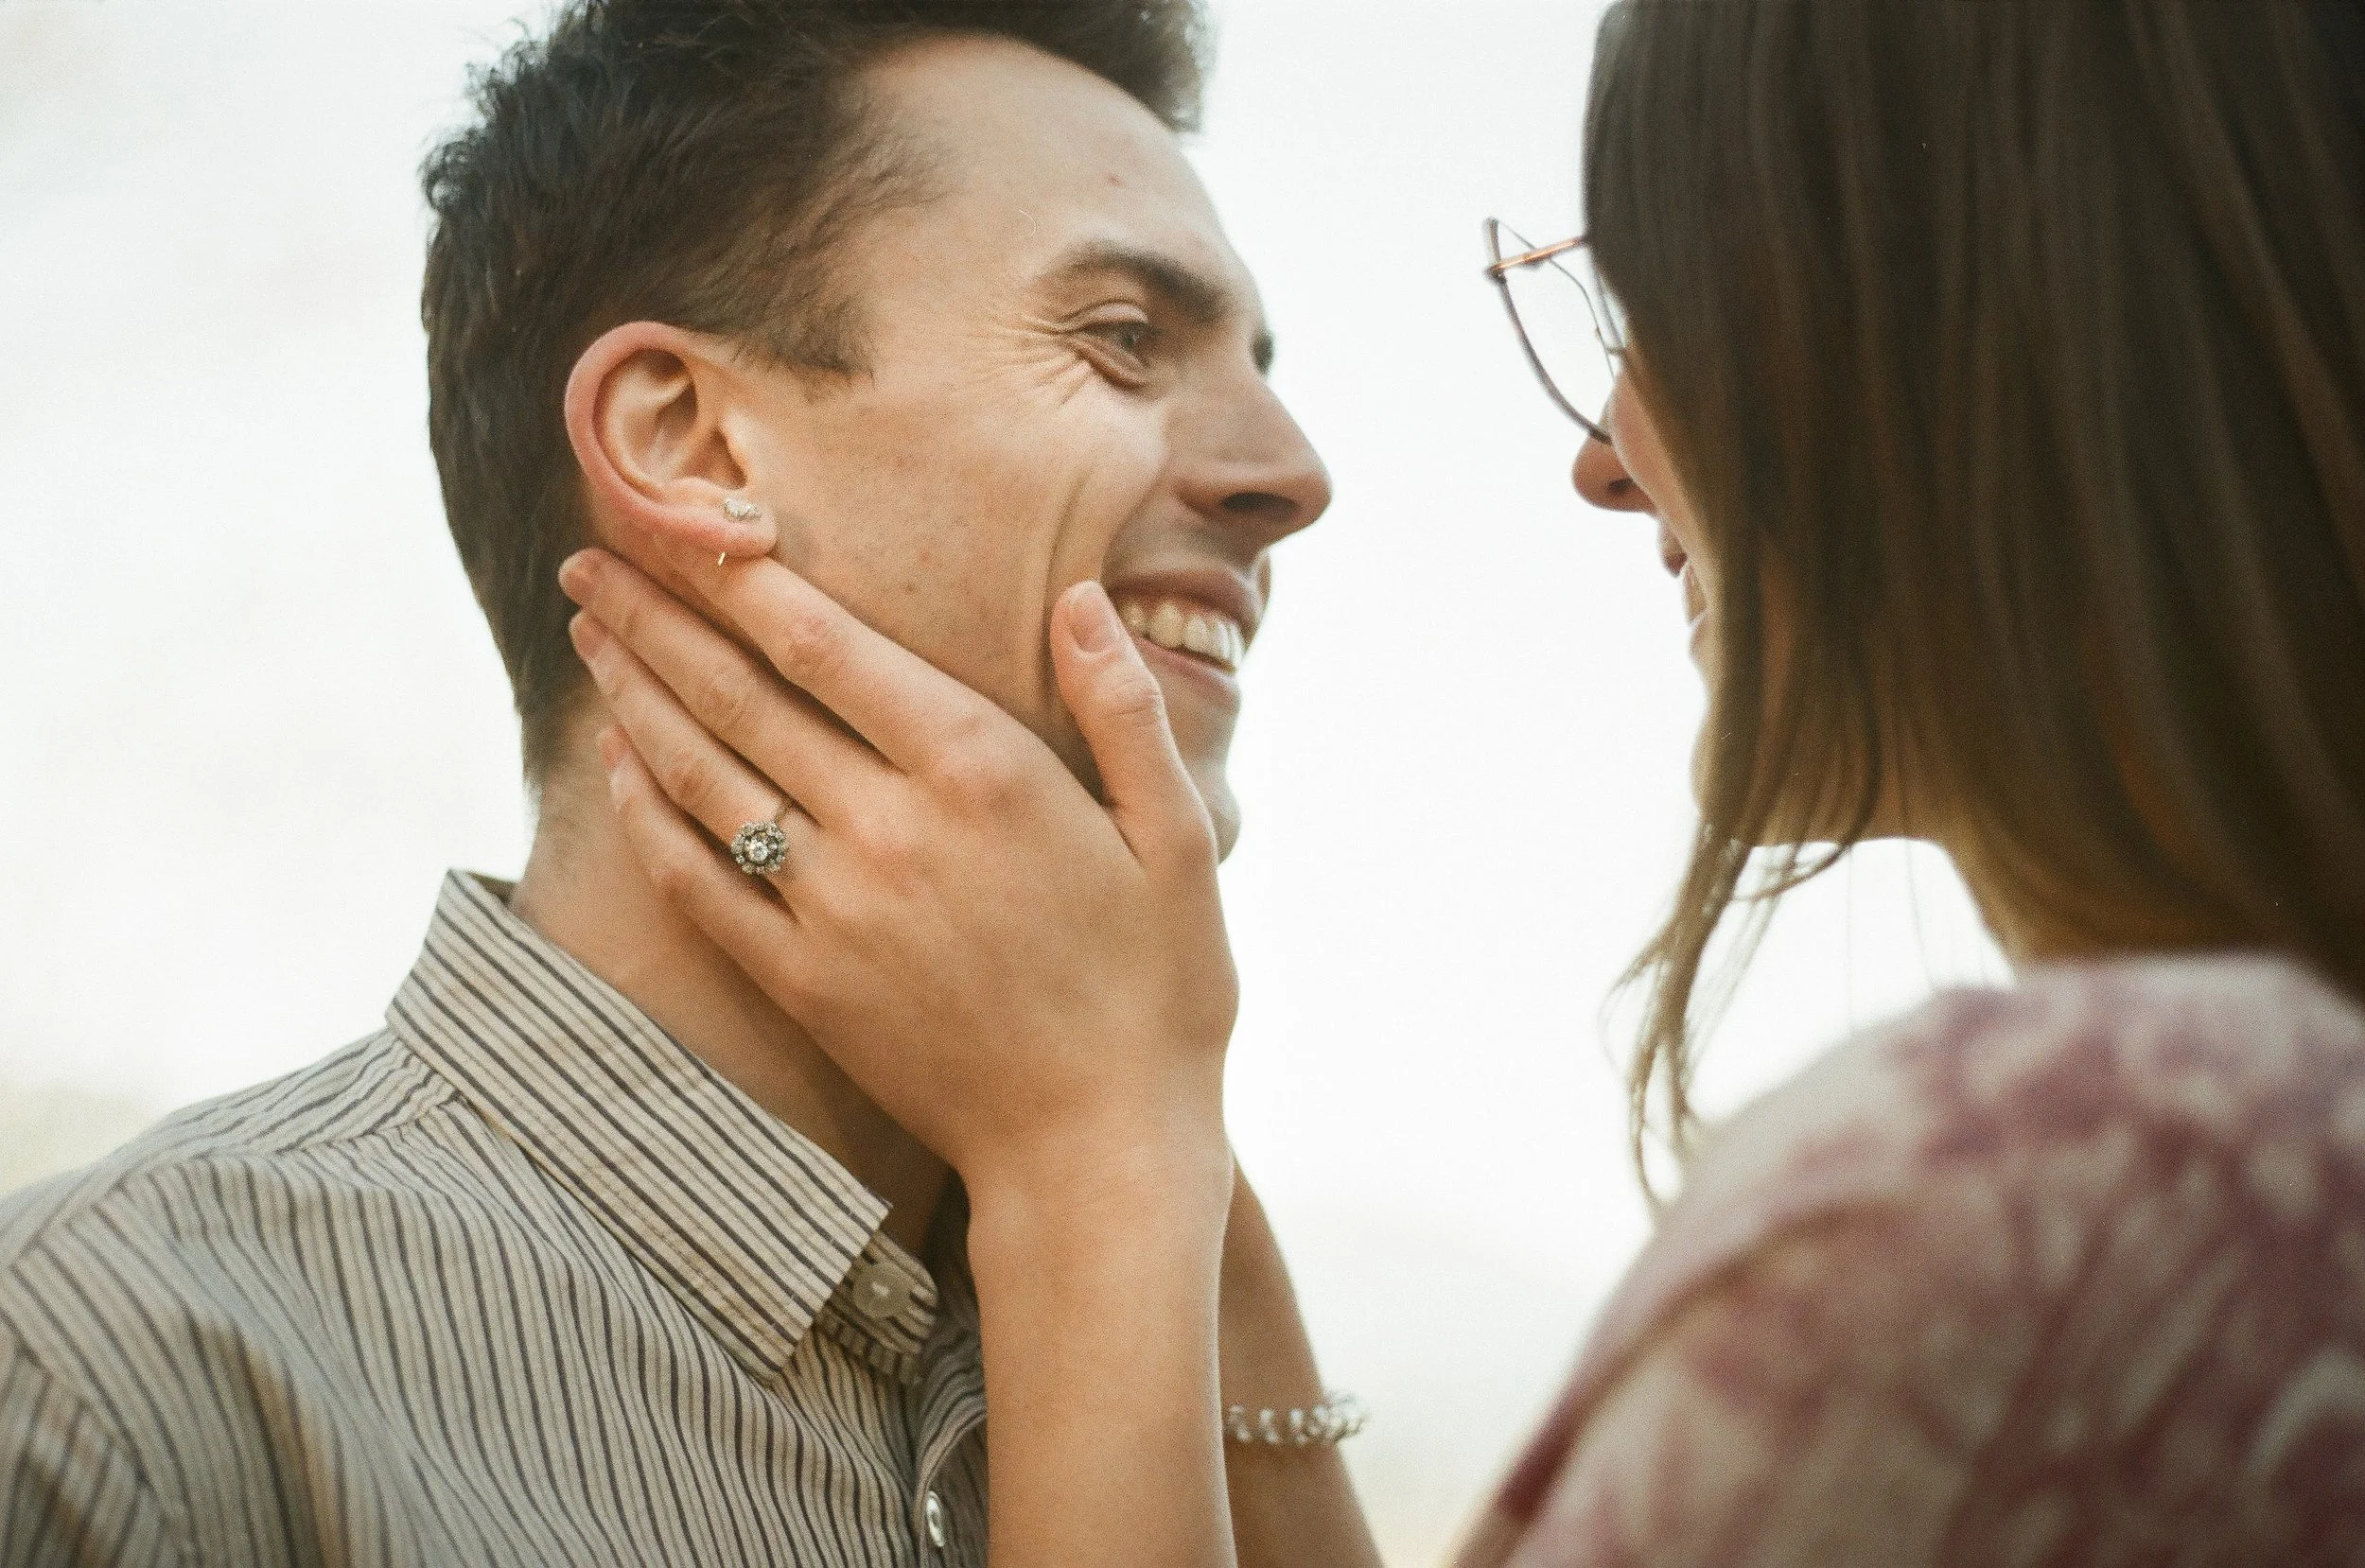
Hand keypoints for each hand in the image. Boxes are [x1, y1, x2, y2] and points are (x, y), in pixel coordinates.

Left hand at [556, 542, 1237, 1207]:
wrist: (1099, 1150)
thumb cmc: (1157, 989)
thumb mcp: (1178, 837)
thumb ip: (1121, 706)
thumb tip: (1078, 597)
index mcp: (981, 771)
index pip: (825, 644)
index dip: (740, 577)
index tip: (681, 521)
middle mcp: (889, 827)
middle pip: (741, 696)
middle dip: (657, 617)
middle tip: (588, 561)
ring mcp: (835, 909)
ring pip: (705, 776)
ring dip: (636, 697)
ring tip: (589, 635)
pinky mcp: (803, 983)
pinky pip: (699, 883)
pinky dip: (648, 817)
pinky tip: (616, 765)